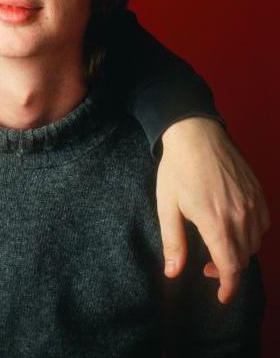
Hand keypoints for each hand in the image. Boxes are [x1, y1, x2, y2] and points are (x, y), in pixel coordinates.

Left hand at [156, 116, 268, 302]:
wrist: (196, 134)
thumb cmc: (177, 170)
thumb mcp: (167, 207)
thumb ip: (173, 242)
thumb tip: (172, 272)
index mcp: (216, 222)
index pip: (231, 266)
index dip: (228, 287)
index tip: (222, 297)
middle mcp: (241, 216)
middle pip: (243, 258)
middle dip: (227, 270)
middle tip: (206, 266)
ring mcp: (254, 204)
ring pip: (255, 243)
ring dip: (239, 252)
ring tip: (217, 247)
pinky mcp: (260, 194)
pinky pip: (263, 225)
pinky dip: (251, 235)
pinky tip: (233, 229)